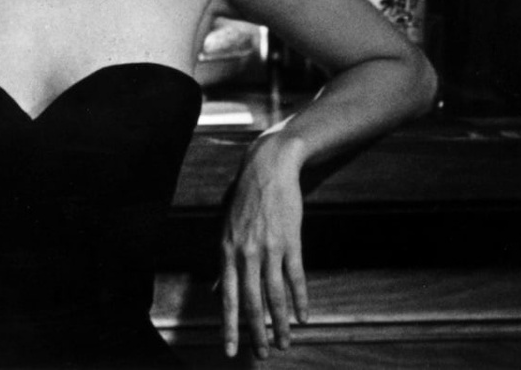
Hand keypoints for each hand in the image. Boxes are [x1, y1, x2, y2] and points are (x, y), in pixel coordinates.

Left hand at [220, 135, 308, 359]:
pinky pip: (296, 277)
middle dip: (257, 332)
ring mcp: (270, 248)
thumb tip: (217, 291)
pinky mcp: (291, 241)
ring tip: (285, 343)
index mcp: (227, 252)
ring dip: (281, 323)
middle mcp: (247, 254)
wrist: (268, 169)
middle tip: (263, 354)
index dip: (230, 327)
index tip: (231, 351)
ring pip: (275, 295)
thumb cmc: (244, 199)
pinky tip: (303, 317)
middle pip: (253, 303)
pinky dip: (300, 300)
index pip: (228, 298)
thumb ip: (223, 263)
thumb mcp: (225, 228)